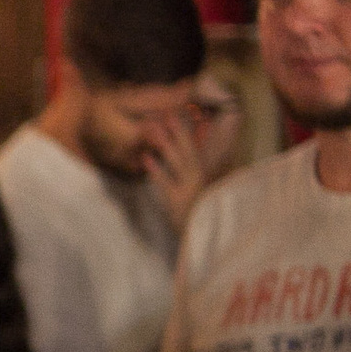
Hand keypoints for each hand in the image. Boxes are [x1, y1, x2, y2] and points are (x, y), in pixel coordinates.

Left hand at [142, 115, 210, 229]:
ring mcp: (190, 190)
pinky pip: (165, 184)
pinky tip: (145, 158)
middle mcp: (200, 179)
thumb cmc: (198, 216)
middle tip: (168, 113)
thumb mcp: (197, 193)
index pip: (195, 149)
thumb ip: (196, 175)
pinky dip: (156, 170)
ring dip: (168, 144)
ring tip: (156, 129)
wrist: (205, 238)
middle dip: (179, 131)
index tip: (178, 113)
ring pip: (179, 162)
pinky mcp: (177, 203)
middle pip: (189, 150)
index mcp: (205, 176)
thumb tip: (182, 159)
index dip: (187, 131)